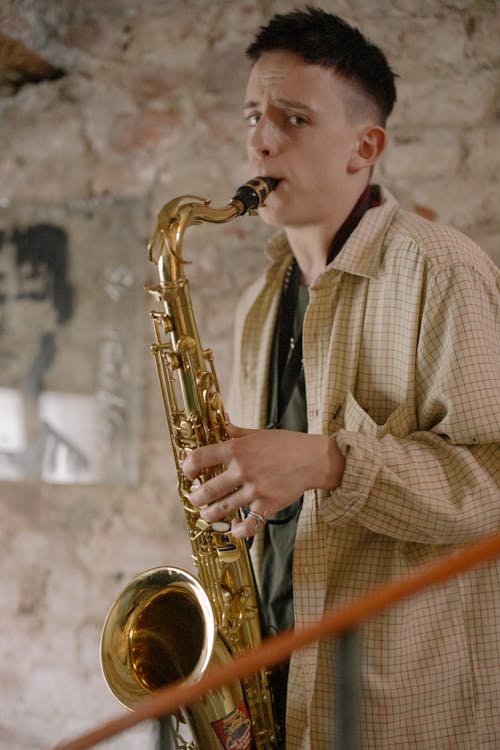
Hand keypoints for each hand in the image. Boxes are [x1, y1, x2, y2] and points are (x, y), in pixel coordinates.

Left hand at [181, 420, 344, 537]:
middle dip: (196, 497)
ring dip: (209, 515)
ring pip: (221, 510)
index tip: (189, 473)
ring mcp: (255, 489)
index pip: (199, 457)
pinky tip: (235, 527)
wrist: (313, 459)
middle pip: (206, 490)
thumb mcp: (256, 433)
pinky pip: (248, 525)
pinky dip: (238, 530)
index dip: (187, 467)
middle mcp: (242, 469)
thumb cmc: (284, 444)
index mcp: (236, 448)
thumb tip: (219, 420)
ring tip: (207, 514)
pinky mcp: (268, 504)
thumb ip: (234, 431)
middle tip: (196, 498)